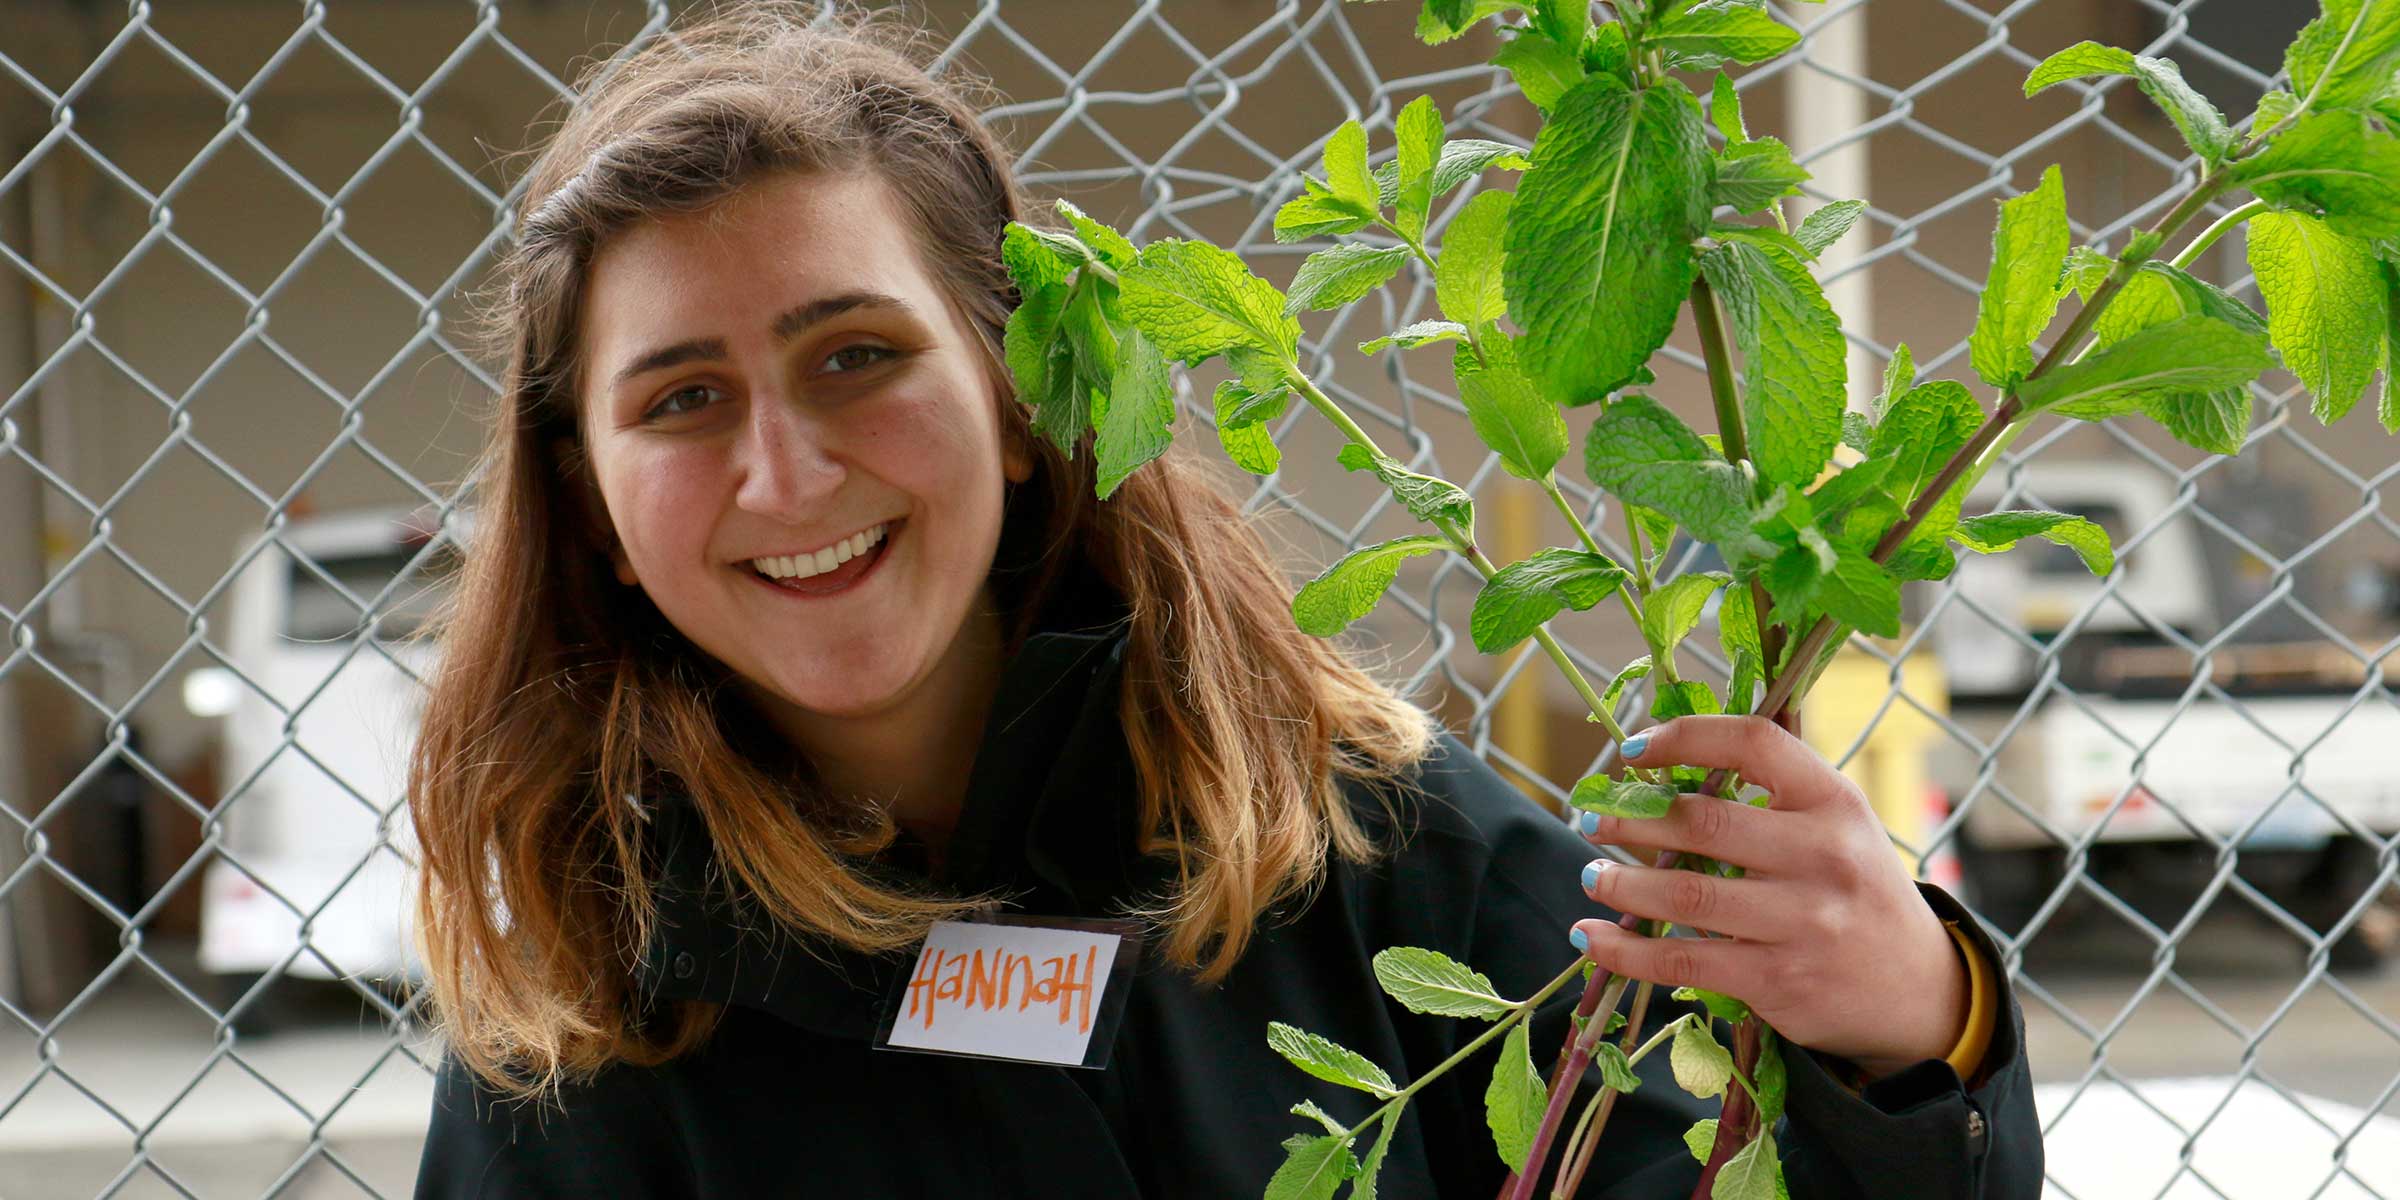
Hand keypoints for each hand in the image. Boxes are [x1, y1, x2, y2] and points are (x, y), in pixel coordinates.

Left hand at [1565, 715, 1967, 1080]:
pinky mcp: (1778, 978)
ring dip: (1621, 884)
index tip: (1633, 749)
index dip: (1685, 737)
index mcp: (1834, 801)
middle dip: (1632, 820)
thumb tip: (1676, 746)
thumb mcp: (1839, 824)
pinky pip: (1684, 959)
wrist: (1918, 989)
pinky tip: (1592, 938)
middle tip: (1592, 819)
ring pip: (1686, 895)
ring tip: (1593, 875)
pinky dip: (1625, 951)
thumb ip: (1775, 788)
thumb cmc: (1856, 890)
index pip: (1754, 743)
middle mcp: (1823, 855)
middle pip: (1705, 822)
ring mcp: (1803, 921)